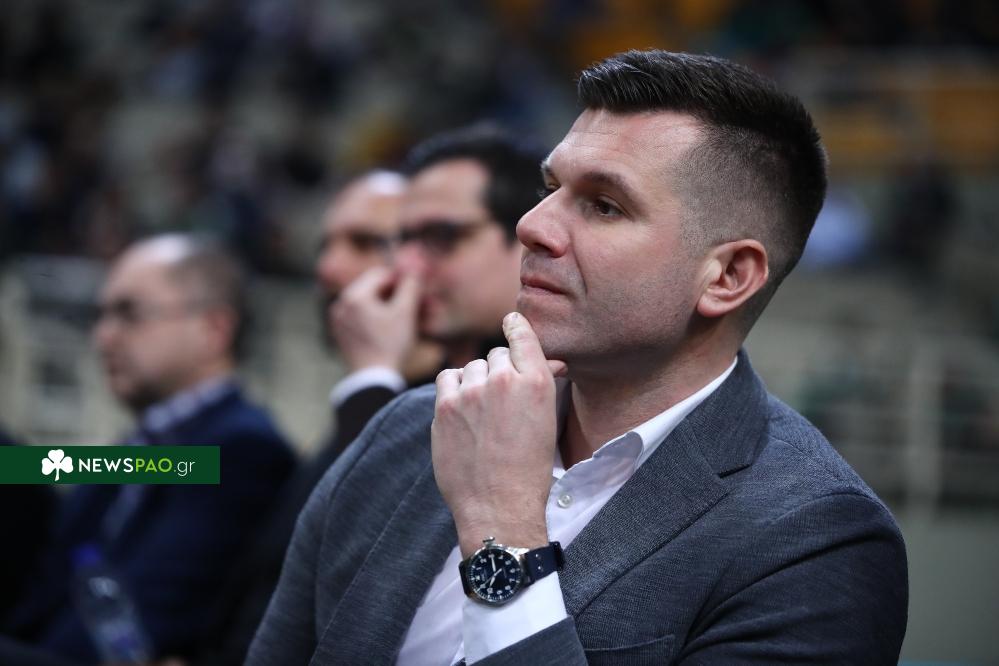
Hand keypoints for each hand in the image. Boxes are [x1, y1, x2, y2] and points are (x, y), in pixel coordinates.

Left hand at [330, 266, 419, 371]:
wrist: (373, 380)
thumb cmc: (390, 345)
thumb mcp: (405, 312)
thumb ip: (410, 285)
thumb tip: (415, 266)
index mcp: (354, 295)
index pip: (381, 274)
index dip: (403, 278)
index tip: (420, 287)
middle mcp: (342, 304)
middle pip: (376, 290)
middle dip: (401, 295)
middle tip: (423, 303)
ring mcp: (340, 320)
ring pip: (372, 305)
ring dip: (395, 307)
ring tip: (417, 318)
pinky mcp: (344, 334)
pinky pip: (364, 319)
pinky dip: (382, 319)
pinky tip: (400, 327)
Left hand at [432, 312, 566, 557]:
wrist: (499, 505)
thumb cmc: (529, 468)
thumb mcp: (546, 421)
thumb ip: (540, 384)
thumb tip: (546, 361)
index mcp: (536, 382)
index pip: (522, 335)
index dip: (516, 326)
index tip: (511, 321)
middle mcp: (504, 380)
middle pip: (496, 354)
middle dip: (499, 370)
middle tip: (501, 399)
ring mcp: (472, 392)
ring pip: (471, 366)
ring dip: (475, 380)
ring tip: (482, 410)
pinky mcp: (445, 406)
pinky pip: (447, 378)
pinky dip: (453, 388)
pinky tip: (461, 409)